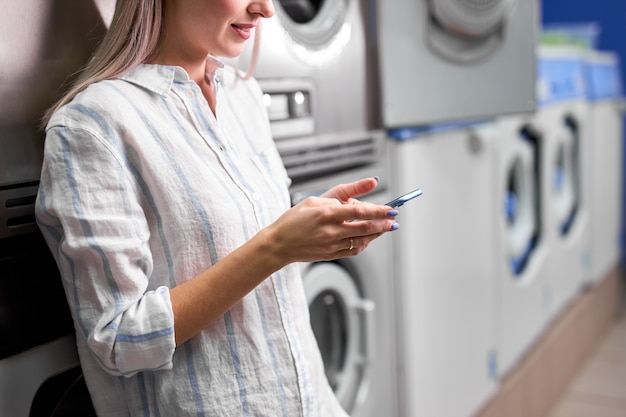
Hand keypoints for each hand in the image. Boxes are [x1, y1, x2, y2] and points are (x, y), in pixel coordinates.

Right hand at [263, 178, 397, 264]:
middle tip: (394, 220)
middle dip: (384, 224)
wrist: (279, 244)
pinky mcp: (331, 255)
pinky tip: (369, 238)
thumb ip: (338, 196)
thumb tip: (357, 199)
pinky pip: (354, 250)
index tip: (391, 209)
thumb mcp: (313, 199)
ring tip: (385, 228)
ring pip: (362, 240)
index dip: (378, 210)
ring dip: (377, 234)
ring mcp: (332, 245)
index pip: (359, 211)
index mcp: (326, 213)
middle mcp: (331, 230)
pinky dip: (364, 244)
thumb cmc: (293, 220)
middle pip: (365, 227)